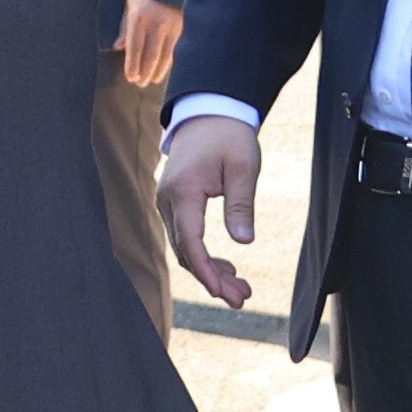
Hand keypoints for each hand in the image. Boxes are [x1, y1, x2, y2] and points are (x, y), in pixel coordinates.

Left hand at [119, 0, 186, 89]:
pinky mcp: (181, 28)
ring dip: (158, 71)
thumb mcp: (128, 6)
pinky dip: (167, 62)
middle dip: (145, 72)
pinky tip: (163, 69)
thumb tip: (119, 47)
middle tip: (140, 84)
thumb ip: (125, 28)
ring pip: (165, 55)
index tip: (130, 78)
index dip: (133, 65)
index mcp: (139, 17)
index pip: (135, 47)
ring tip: (152, 81)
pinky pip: (173, 49)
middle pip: (151, 55)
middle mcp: (156, 23)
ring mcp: (171, 26)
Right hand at [158, 115, 259, 309]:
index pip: (189, 241)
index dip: (204, 270)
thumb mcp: (243, 167)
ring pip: (184, 246)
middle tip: (242, 299)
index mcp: (183, 190)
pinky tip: (226, 268)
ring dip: (208, 270)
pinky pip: (184, 235)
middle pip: (185, 250)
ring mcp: (168, 201)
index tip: (221, 293)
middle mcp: (168, 198)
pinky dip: (202, 254)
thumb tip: (244, 243)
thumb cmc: (229, 136)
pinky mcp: (174, 202)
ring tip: (240, 289)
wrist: (209, 112)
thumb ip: (240, 205)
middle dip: (211, 279)